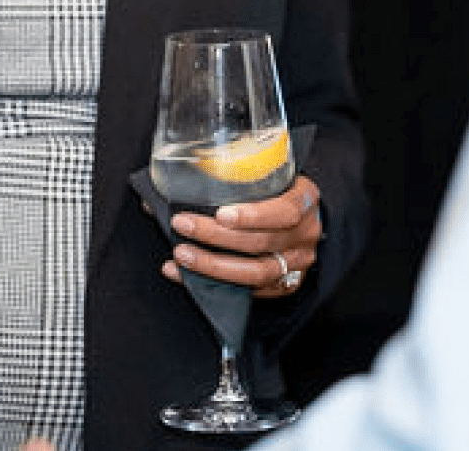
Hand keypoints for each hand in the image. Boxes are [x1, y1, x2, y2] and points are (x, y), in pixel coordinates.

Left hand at [164, 175, 323, 298]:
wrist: (300, 219)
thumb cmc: (276, 191)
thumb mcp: (266, 176)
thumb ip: (228, 179)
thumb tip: (164, 186)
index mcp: (305, 199)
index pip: (284, 211)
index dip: (252, 216)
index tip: (220, 213)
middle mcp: (305, 233)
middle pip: (262, 242)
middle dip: (217, 237)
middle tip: (183, 225)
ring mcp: (298, 262)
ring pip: (257, 272)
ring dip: (214, 265)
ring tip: (181, 254)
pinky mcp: (286, 285)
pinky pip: (250, 291)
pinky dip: (212, 284)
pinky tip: (184, 275)